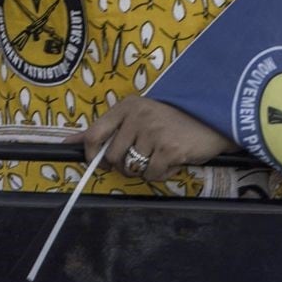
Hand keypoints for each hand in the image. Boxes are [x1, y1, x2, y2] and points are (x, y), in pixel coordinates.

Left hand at [74, 94, 228, 184]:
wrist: (213, 118)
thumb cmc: (174, 119)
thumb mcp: (141, 115)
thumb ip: (109, 128)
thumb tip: (68, 143)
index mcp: (127, 106)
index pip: (94, 133)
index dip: (90, 154)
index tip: (96, 163)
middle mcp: (137, 117)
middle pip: (113, 157)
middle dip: (123, 166)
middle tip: (140, 161)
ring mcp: (153, 133)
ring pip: (132, 168)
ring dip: (144, 170)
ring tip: (159, 157)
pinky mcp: (169, 149)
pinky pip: (152, 175)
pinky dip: (161, 174)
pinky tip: (172, 162)